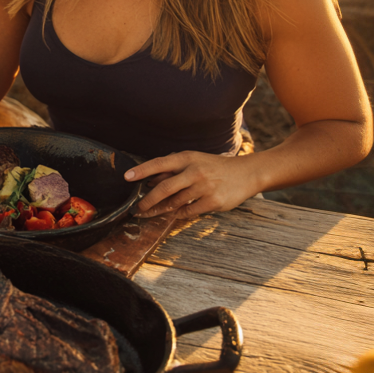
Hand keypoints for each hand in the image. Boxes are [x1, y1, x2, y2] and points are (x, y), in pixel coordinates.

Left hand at [125, 151, 259, 220]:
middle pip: (165, 188)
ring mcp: (205, 187)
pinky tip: (172, 214)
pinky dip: (178, 214)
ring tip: (150, 212)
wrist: (246, 174)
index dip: (142, 170)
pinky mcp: (213, 202)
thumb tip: (148, 179)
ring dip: (160, 209)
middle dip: (148, 200)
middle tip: (137, 208)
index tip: (127, 177)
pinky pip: (188, 211)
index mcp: (188, 158)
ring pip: (175, 202)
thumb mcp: (194, 161)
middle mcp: (195, 171)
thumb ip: (172, 169)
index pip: (160, 163)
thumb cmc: (214, 168)